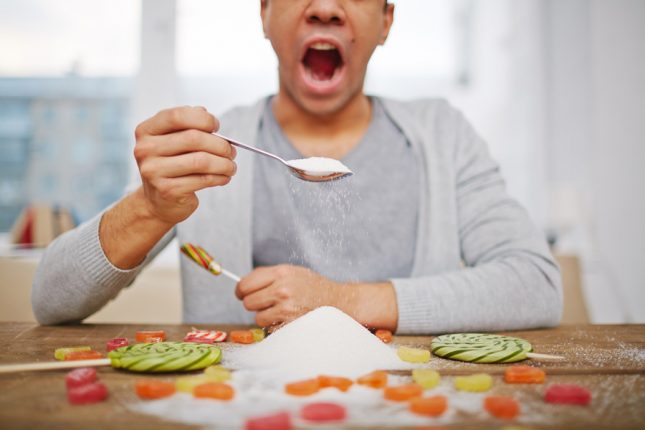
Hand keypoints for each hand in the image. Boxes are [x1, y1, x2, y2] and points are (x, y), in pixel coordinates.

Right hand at [133, 106, 236, 225]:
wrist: (158, 201)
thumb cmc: (171, 166)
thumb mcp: (173, 141)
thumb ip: (187, 125)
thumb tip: (206, 114)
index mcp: (146, 131)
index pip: (177, 116)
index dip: (203, 119)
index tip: (216, 127)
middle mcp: (145, 150)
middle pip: (193, 138)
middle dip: (220, 144)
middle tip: (231, 151)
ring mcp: (154, 171)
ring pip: (201, 161)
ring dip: (224, 163)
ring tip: (231, 166)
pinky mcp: (167, 190)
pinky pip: (203, 180)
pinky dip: (219, 177)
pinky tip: (224, 177)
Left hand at [235, 264, 398, 330]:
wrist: (339, 301)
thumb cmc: (314, 287)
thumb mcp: (293, 272)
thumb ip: (269, 276)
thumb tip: (243, 285)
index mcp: (281, 273)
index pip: (245, 284)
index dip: (241, 290)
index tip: (242, 293)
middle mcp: (282, 289)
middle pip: (248, 302)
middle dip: (254, 304)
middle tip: (265, 303)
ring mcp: (287, 308)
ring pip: (257, 318)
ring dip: (266, 316)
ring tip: (281, 310)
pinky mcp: (291, 324)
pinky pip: (270, 328)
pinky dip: (276, 326)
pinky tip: (289, 319)